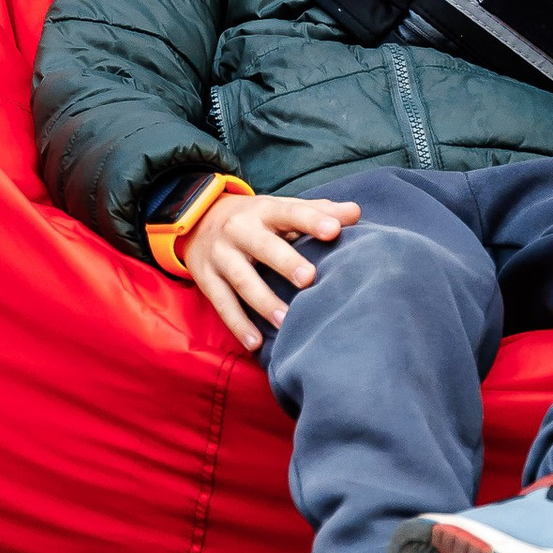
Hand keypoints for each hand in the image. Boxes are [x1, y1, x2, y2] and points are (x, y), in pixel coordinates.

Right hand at [180, 189, 361, 352]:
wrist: (197, 219)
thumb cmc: (255, 219)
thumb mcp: (281, 209)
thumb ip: (318, 211)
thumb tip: (355, 212)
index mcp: (265, 211)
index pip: (291, 212)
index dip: (312, 220)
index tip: (333, 230)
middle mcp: (240, 230)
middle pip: (263, 246)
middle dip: (285, 262)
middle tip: (309, 279)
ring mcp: (221, 255)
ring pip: (242, 279)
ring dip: (263, 301)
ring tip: (285, 321)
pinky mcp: (207, 279)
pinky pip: (222, 304)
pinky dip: (238, 324)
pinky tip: (255, 343)